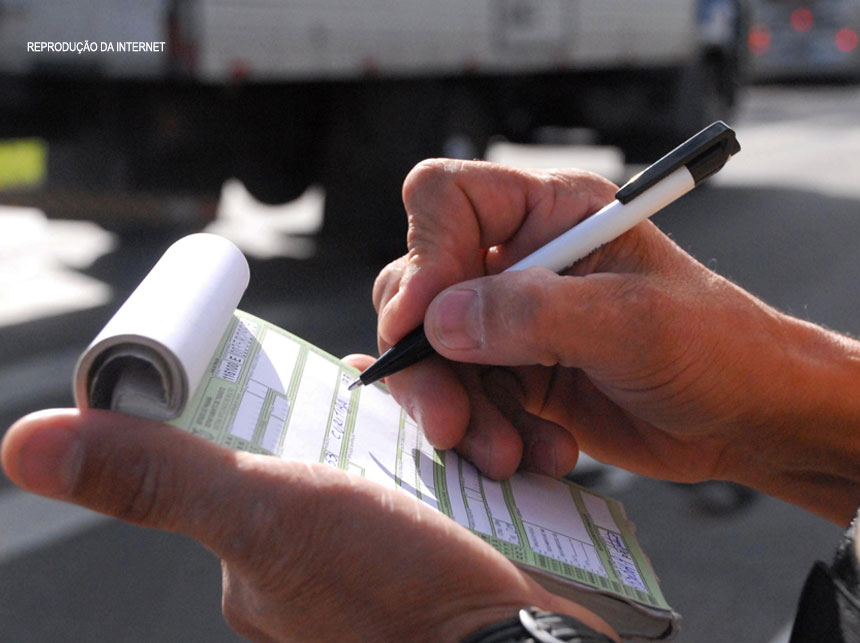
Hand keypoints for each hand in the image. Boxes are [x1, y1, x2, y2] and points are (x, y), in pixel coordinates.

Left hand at [1, 409, 616, 641]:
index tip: (355, 376)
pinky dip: (484, 452)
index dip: (313, 397)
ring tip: (488, 455)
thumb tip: (25, 445)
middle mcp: (323, 547)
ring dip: (455, 429)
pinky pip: (462, 465)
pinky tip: (508, 462)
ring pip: (416, 441)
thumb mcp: (268, 517)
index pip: (272, 436)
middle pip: (354, 431)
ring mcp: (395, 542)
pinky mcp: (454, 539)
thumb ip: (161, 477)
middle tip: (442, 423)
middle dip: (404, 410)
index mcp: (263, 544)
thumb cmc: (396, 599)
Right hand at [373, 160, 859, 523]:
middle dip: (426, 361)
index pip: (449, 200)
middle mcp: (521, 259)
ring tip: (508, 455)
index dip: (424, 253)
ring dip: (462, 412)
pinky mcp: (515, 373)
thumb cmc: (718, 348)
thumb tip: (438, 321)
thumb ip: (533, 313)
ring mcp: (514, 320)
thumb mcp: (635, 323)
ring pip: (436, 355)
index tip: (418, 322)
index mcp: (552, 213)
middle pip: (423, 288)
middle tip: (449, 420)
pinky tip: (538, 454)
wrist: (747, 417)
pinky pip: (467, 399)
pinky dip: (488, 433)